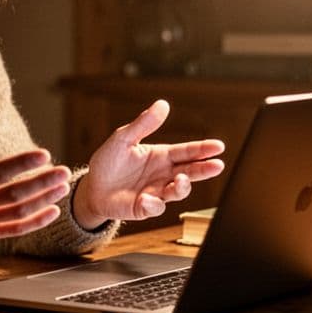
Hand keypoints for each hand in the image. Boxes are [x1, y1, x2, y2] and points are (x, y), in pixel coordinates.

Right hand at [0, 114, 69, 259]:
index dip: (23, 163)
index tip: (44, 154)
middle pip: (15, 194)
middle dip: (42, 182)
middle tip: (63, 172)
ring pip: (19, 212)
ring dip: (44, 200)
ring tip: (63, 187)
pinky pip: (15, 230)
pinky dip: (36, 222)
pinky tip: (53, 211)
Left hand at [73, 100, 224, 229]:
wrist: (93, 187)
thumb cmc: (109, 162)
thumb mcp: (124, 138)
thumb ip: (144, 124)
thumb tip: (163, 104)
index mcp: (162, 156)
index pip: (187, 151)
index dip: (203, 149)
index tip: (218, 146)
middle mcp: (164, 175)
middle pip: (190, 172)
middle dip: (205, 169)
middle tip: (217, 165)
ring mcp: (156, 192)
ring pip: (177, 192)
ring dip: (182, 187)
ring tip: (182, 179)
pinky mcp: (145, 208)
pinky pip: (154, 208)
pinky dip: (153, 204)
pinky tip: (147, 198)